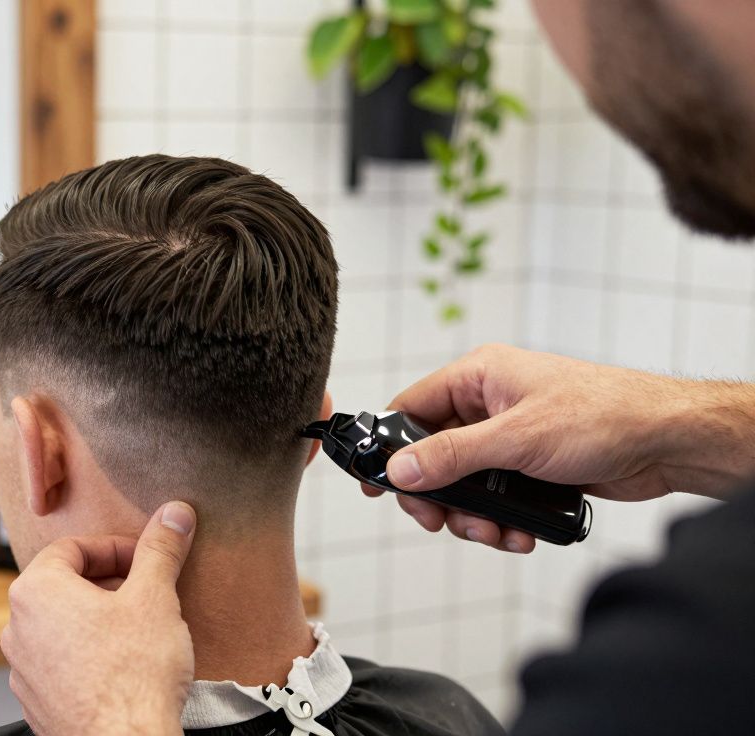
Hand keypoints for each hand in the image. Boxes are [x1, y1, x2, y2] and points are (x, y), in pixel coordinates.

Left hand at [0, 502, 196, 735]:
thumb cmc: (132, 677)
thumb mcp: (155, 597)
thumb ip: (161, 550)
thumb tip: (173, 516)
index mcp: (36, 591)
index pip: (72, 547)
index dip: (115, 548)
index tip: (145, 557)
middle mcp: (18, 628)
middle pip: (64, 585)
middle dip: (109, 583)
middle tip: (147, 590)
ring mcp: (24, 670)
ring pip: (62, 626)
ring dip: (98, 619)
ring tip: (138, 628)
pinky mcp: (38, 702)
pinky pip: (62, 663)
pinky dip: (89, 654)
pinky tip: (123, 665)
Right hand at [371, 344, 754, 551]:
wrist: (669, 441)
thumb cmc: (605, 415)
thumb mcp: (517, 437)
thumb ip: (453, 455)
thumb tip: (402, 468)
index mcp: (479, 376)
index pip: (411, 408)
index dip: (390, 447)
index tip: (376, 483)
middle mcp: (490, 403)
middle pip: (434, 454)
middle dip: (438, 495)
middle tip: (439, 521)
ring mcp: (511, 436)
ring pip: (465, 483)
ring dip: (473, 516)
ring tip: (493, 534)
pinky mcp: (531, 467)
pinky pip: (496, 498)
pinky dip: (501, 521)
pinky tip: (520, 535)